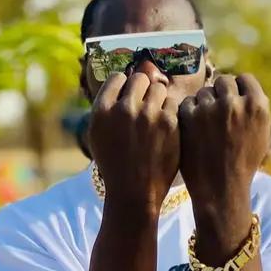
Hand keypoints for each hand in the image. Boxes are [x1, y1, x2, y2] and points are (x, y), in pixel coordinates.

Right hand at [87, 71, 181, 216]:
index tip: (128, 95)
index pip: (117, 78)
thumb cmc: (115, 165)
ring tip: (155, 116)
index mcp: (102, 111)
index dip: (124, 85)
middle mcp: (124, 108)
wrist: (134, 192)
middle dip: (142, 88)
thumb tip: (123, 84)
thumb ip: (107, 109)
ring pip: (158, 87)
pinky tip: (165, 126)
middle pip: (139, 78)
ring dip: (157, 98)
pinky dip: (169, 112)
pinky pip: (172, 102)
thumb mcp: (98, 135)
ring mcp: (148, 114)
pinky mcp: (169, 122)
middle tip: (144, 104)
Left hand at [177, 73, 270, 214]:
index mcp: (257, 106)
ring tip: (205, 125)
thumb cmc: (243, 164)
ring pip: (204, 91)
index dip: (238, 88)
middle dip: (220, 94)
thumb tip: (246, 89)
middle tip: (217, 111)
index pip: (245, 79)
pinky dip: (189, 113)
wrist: (221, 189)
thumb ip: (257, 109)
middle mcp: (235, 103)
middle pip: (224, 82)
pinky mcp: (190, 116)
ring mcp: (211, 108)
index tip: (233, 98)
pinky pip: (188, 102)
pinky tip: (193, 129)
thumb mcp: (263, 136)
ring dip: (204, 104)